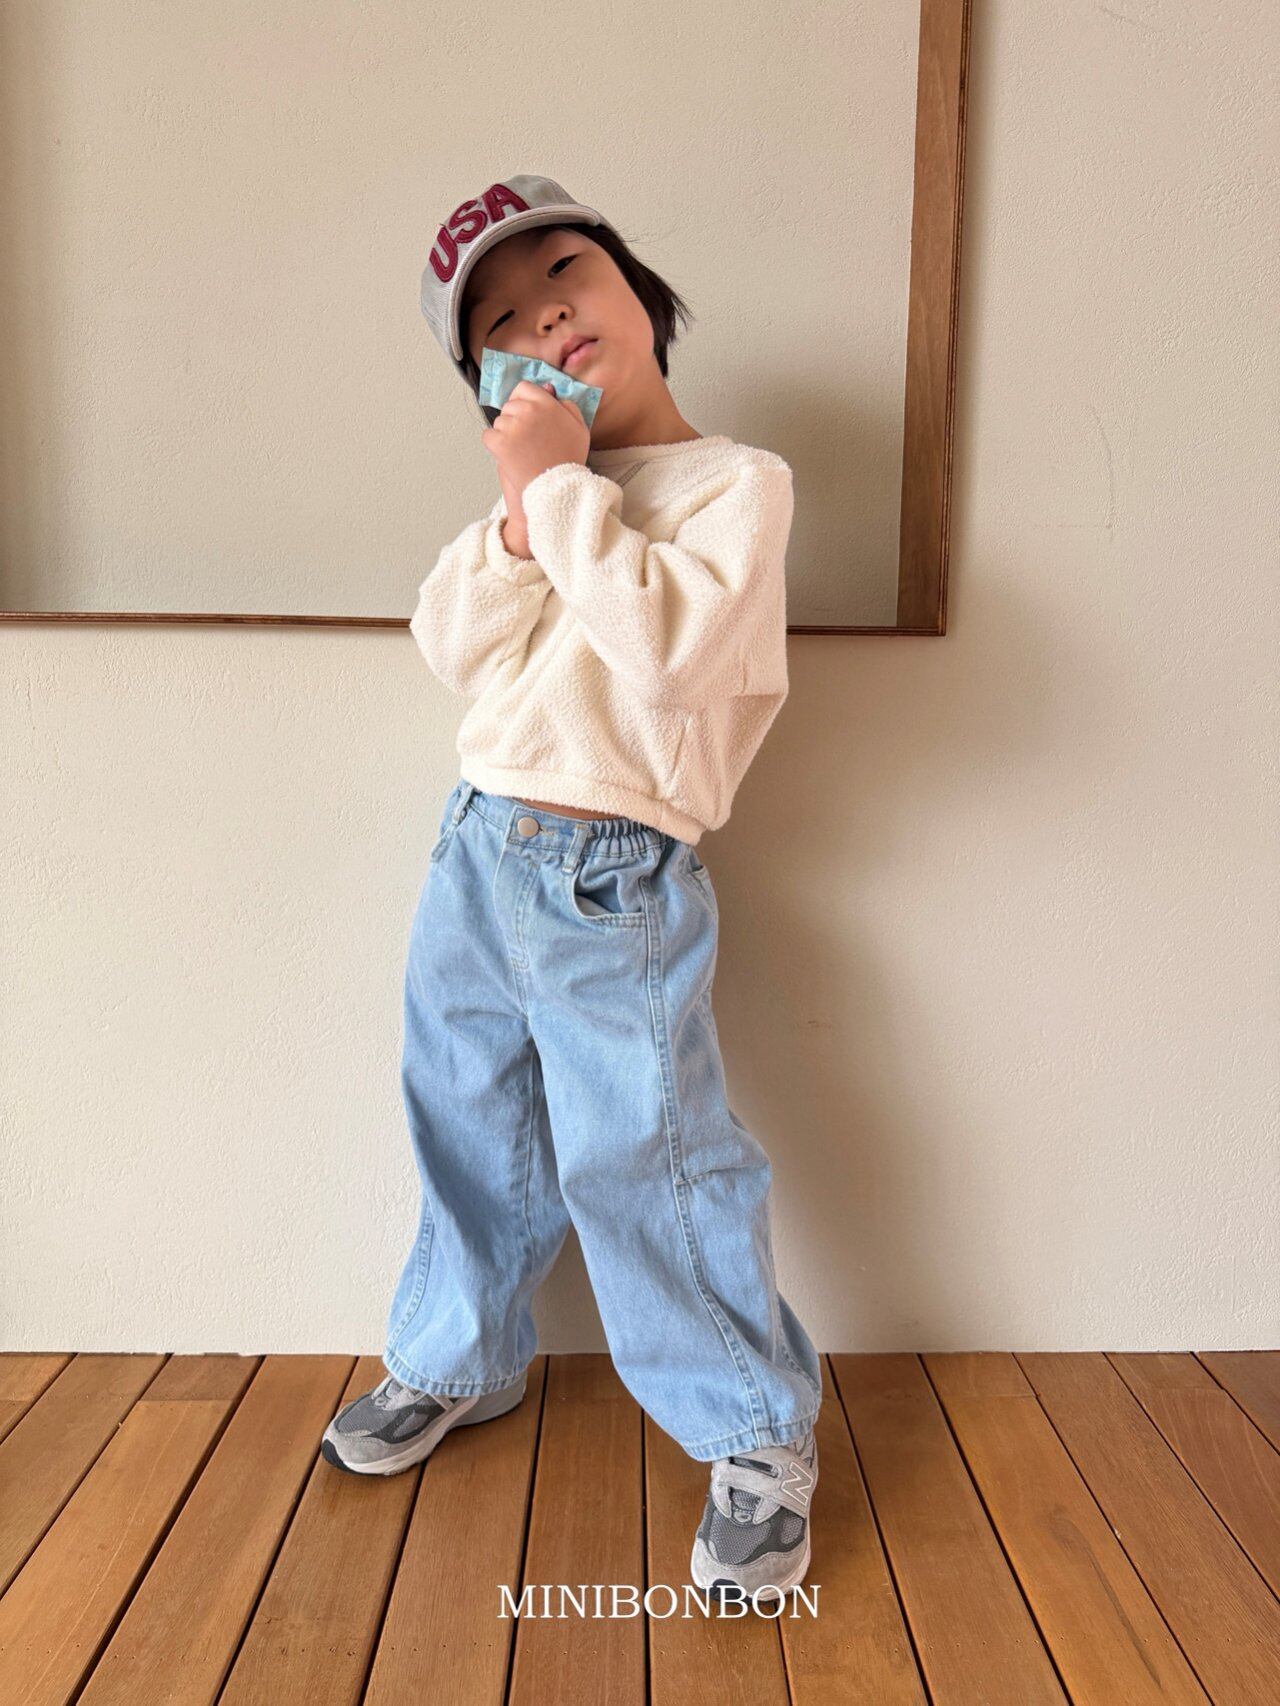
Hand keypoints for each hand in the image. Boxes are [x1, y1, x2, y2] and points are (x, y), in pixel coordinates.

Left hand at [482, 379, 589, 501]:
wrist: (556, 489)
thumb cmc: (568, 461)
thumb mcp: (579, 429)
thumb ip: (567, 406)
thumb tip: (549, 390)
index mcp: (547, 404)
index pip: (523, 388)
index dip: (522, 400)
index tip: (525, 415)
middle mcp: (529, 411)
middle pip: (509, 405)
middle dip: (514, 419)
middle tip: (527, 440)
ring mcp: (513, 427)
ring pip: (498, 422)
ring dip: (505, 434)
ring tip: (521, 451)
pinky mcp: (500, 443)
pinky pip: (488, 436)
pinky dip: (494, 446)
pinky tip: (509, 457)